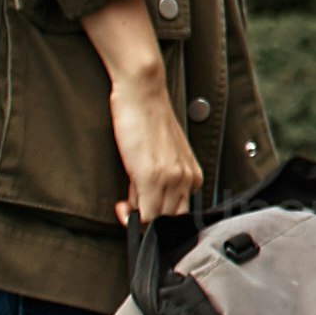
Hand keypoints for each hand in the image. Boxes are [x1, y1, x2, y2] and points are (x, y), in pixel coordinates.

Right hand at [88, 18, 204, 222]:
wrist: (143, 93)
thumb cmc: (148, 119)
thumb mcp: (159, 155)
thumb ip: (157, 182)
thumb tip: (140, 207)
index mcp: (193, 175)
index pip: (180, 214)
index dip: (158, 216)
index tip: (140, 209)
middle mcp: (187, 179)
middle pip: (172, 220)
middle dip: (150, 220)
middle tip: (130, 208)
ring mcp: (172, 179)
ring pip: (158, 221)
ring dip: (138, 217)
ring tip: (126, 201)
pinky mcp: (152, 177)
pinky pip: (146, 216)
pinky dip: (131, 218)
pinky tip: (122, 206)